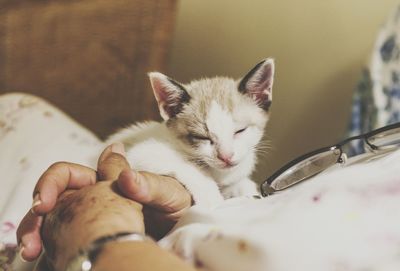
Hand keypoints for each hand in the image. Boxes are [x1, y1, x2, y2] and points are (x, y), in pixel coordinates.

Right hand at [17, 143, 191, 260]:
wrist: (184, 231)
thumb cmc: (179, 206)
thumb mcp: (170, 194)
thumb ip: (150, 184)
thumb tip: (126, 178)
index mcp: (105, 181)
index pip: (66, 175)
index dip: (50, 184)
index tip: (43, 204)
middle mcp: (92, 199)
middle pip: (52, 202)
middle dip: (36, 217)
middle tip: (30, 242)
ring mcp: (89, 222)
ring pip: (52, 225)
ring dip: (37, 236)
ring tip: (33, 253)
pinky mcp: (91, 241)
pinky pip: (63, 244)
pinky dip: (51, 252)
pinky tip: (50, 260)